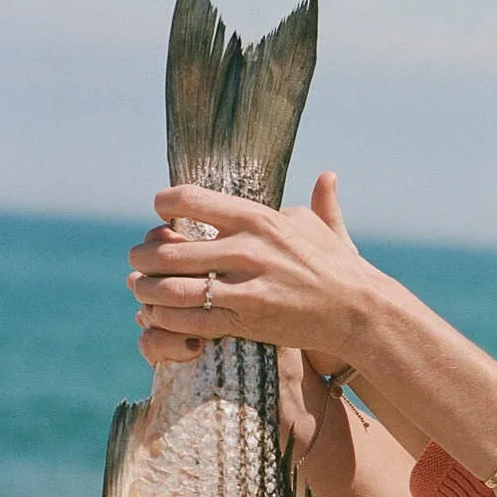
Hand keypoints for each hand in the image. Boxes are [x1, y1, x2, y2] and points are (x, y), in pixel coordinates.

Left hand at [127, 169, 380, 364]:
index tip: (160, 213)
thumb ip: (306, 200)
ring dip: (146, 289)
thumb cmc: (335, 266)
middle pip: (169, 249)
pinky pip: (190, 319)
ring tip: (141, 288)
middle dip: (143, 255)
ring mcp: (246, 286)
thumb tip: (324, 177)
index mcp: (257, 217)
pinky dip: (167, 318)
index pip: (188, 199)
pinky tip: (161, 315)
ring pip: (172, 288)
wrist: (358, 311)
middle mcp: (247, 249)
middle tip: (138, 258)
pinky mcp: (247, 320)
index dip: (163, 205)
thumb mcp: (315, 225)